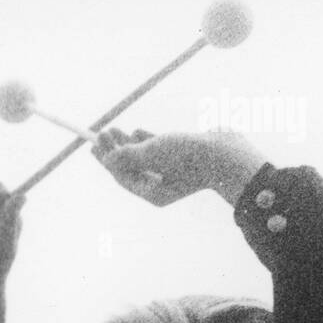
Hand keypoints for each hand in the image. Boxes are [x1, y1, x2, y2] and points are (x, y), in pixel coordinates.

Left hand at [92, 128, 267, 206]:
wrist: (228, 152)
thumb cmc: (189, 156)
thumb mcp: (154, 154)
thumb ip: (129, 155)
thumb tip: (107, 158)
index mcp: (154, 193)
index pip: (123, 177)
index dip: (107, 160)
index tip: (94, 145)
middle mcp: (162, 185)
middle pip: (131, 168)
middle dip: (115, 151)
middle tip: (99, 134)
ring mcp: (173, 172)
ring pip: (144, 157)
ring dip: (128, 143)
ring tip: (113, 129)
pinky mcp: (183, 156)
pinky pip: (159, 150)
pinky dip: (146, 139)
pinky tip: (135, 130)